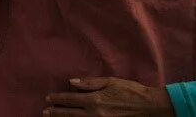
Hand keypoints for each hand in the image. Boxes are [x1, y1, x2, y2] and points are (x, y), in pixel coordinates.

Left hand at [45, 78, 173, 116]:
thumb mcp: (110, 82)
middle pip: (70, 114)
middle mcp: (95, 114)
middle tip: (45, 112)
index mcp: (95, 100)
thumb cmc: (131, 91)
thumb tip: (72, 82)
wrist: (150, 107)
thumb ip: (90, 83)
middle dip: (56, 112)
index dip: (57, 99)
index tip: (48, 99)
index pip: (70, 99)